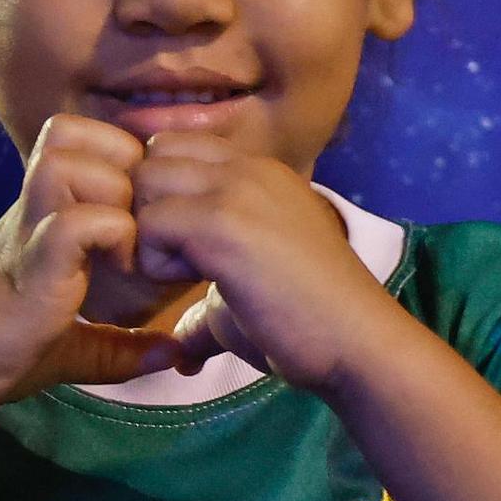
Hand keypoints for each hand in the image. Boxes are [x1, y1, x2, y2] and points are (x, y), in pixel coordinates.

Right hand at [0, 117, 190, 431]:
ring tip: (135, 249)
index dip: (132, 165)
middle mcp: (30, 210)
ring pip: (74, 160)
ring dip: (118, 196)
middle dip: (131, 172)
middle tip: (153, 230)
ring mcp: (24, 233)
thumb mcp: (69, 348)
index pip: (87, 142)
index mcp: (42, 217)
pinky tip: (121, 275)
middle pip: (82, 135)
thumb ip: (119, 347)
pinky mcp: (26, 267)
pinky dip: (110, 237)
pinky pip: (74, 221)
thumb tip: (174, 353)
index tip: (157, 220)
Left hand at [131, 136, 402, 393]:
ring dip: (150, 231)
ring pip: (144, 182)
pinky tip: (197, 284)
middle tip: (176, 260)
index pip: (176, 146)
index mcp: (260, 171)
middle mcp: (248, 166)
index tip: (185, 248)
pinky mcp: (223, 222)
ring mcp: (236, 188)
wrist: (355, 342)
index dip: (163, 195)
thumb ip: (213, 299)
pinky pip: (150, 225)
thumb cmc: (311, 323)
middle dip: (148, 207)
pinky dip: (157, 263)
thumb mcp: (253, 290)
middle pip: (153, 157)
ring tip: (187, 273)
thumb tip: (184, 354)